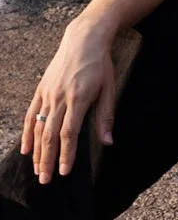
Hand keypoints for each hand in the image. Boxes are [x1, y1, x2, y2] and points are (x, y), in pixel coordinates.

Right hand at [21, 15, 117, 184]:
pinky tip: (25, 149)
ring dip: (37, 151)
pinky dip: (26, 134)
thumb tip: (108, 142)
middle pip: (49, 135)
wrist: (84, 38)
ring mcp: (47, 94)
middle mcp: (59, 98)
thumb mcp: (109, 88)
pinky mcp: (40, 90)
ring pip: (37, 128)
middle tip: (46, 180)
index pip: (69, 133)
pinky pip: (30, 115)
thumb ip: (105, 116)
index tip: (64, 172)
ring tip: (37, 170)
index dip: (66, 154)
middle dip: (47, 160)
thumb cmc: (100, 65)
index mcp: (78, 99)